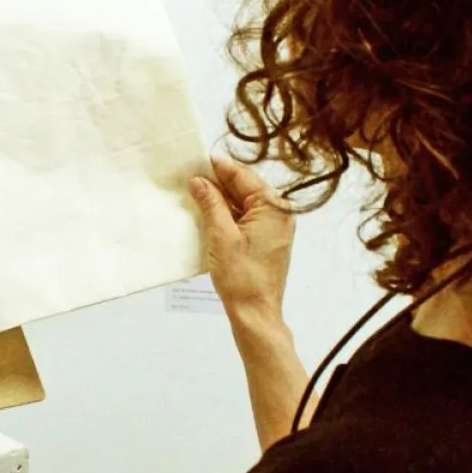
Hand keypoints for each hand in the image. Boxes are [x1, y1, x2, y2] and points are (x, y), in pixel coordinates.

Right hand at [190, 153, 294, 320]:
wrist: (255, 313)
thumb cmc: (241, 277)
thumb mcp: (221, 235)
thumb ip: (211, 203)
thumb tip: (199, 181)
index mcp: (274, 208)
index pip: (244, 176)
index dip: (220, 167)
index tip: (198, 159)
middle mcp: (279, 214)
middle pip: (246, 188)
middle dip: (219, 182)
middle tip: (191, 175)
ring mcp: (274, 228)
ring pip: (244, 203)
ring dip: (221, 199)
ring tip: (195, 192)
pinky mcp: (267, 241)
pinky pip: (246, 219)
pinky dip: (228, 214)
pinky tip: (208, 212)